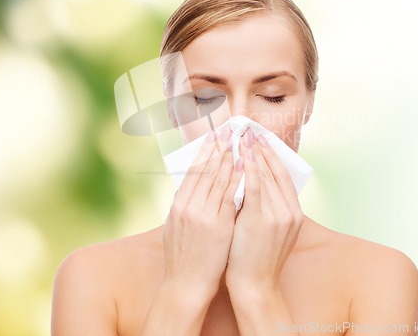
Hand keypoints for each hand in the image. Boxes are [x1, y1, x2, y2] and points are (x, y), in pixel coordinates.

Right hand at [162, 127, 243, 299]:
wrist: (185, 286)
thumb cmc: (182, 258)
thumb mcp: (175, 226)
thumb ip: (184, 205)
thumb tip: (191, 186)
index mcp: (177, 205)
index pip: (192, 171)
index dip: (203, 152)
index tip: (212, 137)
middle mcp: (188, 207)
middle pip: (205, 170)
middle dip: (217, 149)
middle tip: (226, 131)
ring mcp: (203, 216)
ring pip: (217, 179)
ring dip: (228, 158)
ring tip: (236, 142)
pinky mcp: (218, 226)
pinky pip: (229, 196)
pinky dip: (236, 179)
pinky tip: (243, 166)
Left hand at [226, 129, 303, 294]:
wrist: (255, 286)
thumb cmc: (257, 259)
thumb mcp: (271, 231)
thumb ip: (268, 208)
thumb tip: (255, 186)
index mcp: (293, 213)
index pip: (283, 176)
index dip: (272, 156)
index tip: (262, 140)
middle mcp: (290, 211)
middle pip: (276, 171)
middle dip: (263, 149)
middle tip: (252, 130)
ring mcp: (278, 214)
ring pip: (266, 175)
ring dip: (254, 153)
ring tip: (244, 136)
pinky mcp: (261, 218)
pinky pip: (255, 186)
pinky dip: (250, 167)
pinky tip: (242, 154)